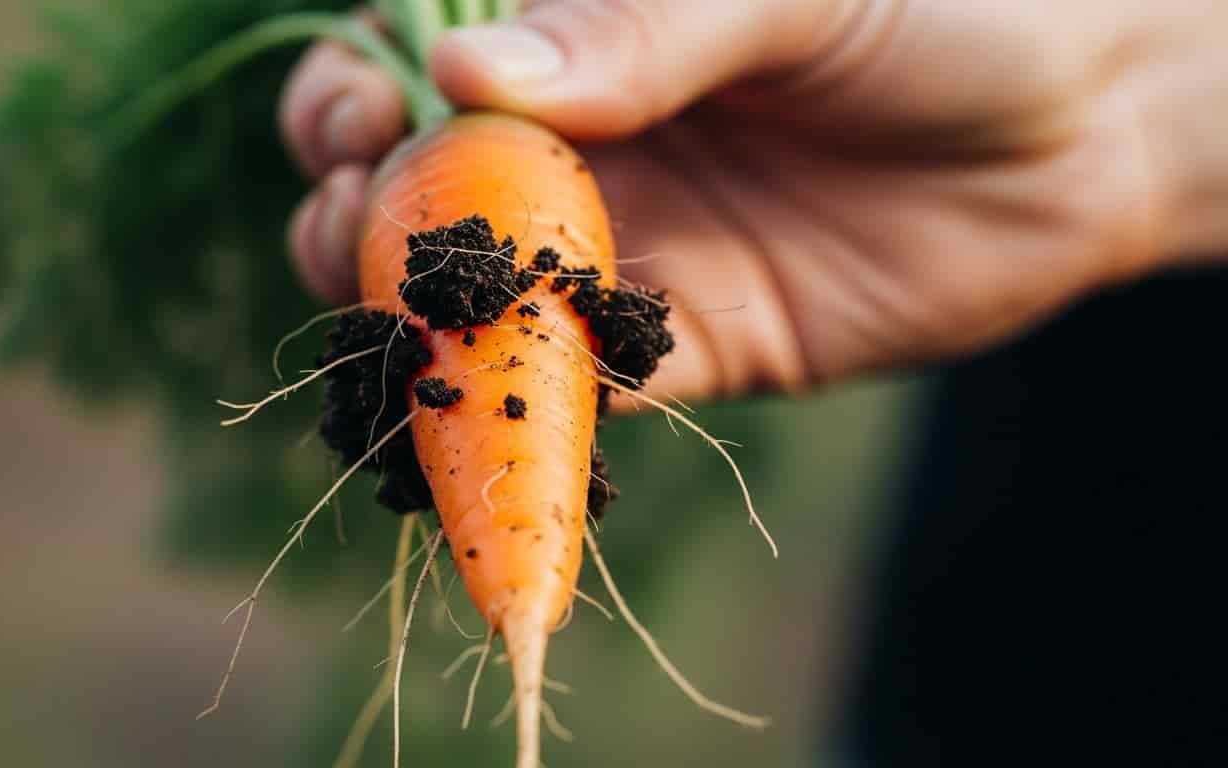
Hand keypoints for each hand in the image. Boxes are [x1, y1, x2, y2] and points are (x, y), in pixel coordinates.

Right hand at [281, 0, 1226, 400]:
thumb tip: (467, 74)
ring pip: (483, 300)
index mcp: (587, 43)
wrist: (1081, 138)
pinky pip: (589, 385)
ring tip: (394, 311)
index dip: (355, 91)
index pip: (422, 63)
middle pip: (421, 190)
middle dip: (358, 212)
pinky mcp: (689, 349)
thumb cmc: (943, 15)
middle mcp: (585, 147)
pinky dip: (533, 401)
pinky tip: (499, 399)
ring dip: (419, 318)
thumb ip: (639, 31)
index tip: (349, 115)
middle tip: (350, 225)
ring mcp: (629, 251)